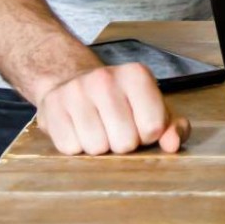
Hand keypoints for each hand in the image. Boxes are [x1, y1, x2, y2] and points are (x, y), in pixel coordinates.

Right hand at [35, 61, 188, 155]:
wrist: (72, 82)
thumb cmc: (121, 101)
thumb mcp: (154, 108)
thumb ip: (173, 127)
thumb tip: (173, 144)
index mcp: (137, 75)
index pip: (153, 127)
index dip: (147, 136)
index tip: (139, 125)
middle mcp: (105, 78)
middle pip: (124, 142)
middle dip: (123, 144)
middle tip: (116, 129)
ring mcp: (75, 92)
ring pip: (96, 148)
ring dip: (99, 147)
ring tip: (98, 129)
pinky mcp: (51, 108)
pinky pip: (70, 148)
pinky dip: (76, 147)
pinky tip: (78, 130)